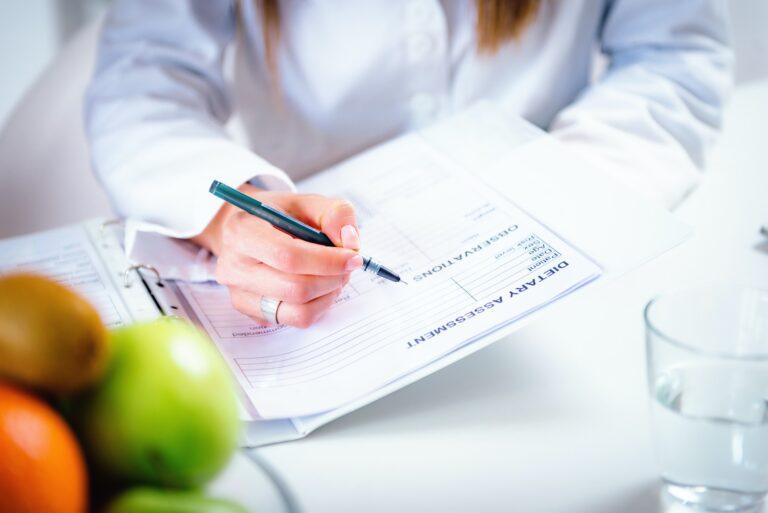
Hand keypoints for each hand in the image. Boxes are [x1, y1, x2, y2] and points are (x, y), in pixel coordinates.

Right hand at [193, 184, 360, 327]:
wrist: (251, 230)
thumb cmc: (279, 216)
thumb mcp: (307, 201)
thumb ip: (334, 213)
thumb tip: (350, 240)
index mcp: (242, 232)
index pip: (288, 256)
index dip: (327, 261)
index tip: (353, 257)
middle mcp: (234, 267)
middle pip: (295, 288)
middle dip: (332, 278)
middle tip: (348, 266)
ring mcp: (240, 294)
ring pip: (298, 311)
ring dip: (328, 294)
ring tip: (335, 275)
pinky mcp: (251, 313)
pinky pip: (295, 320)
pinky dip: (318, 306)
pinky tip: (320, 287)